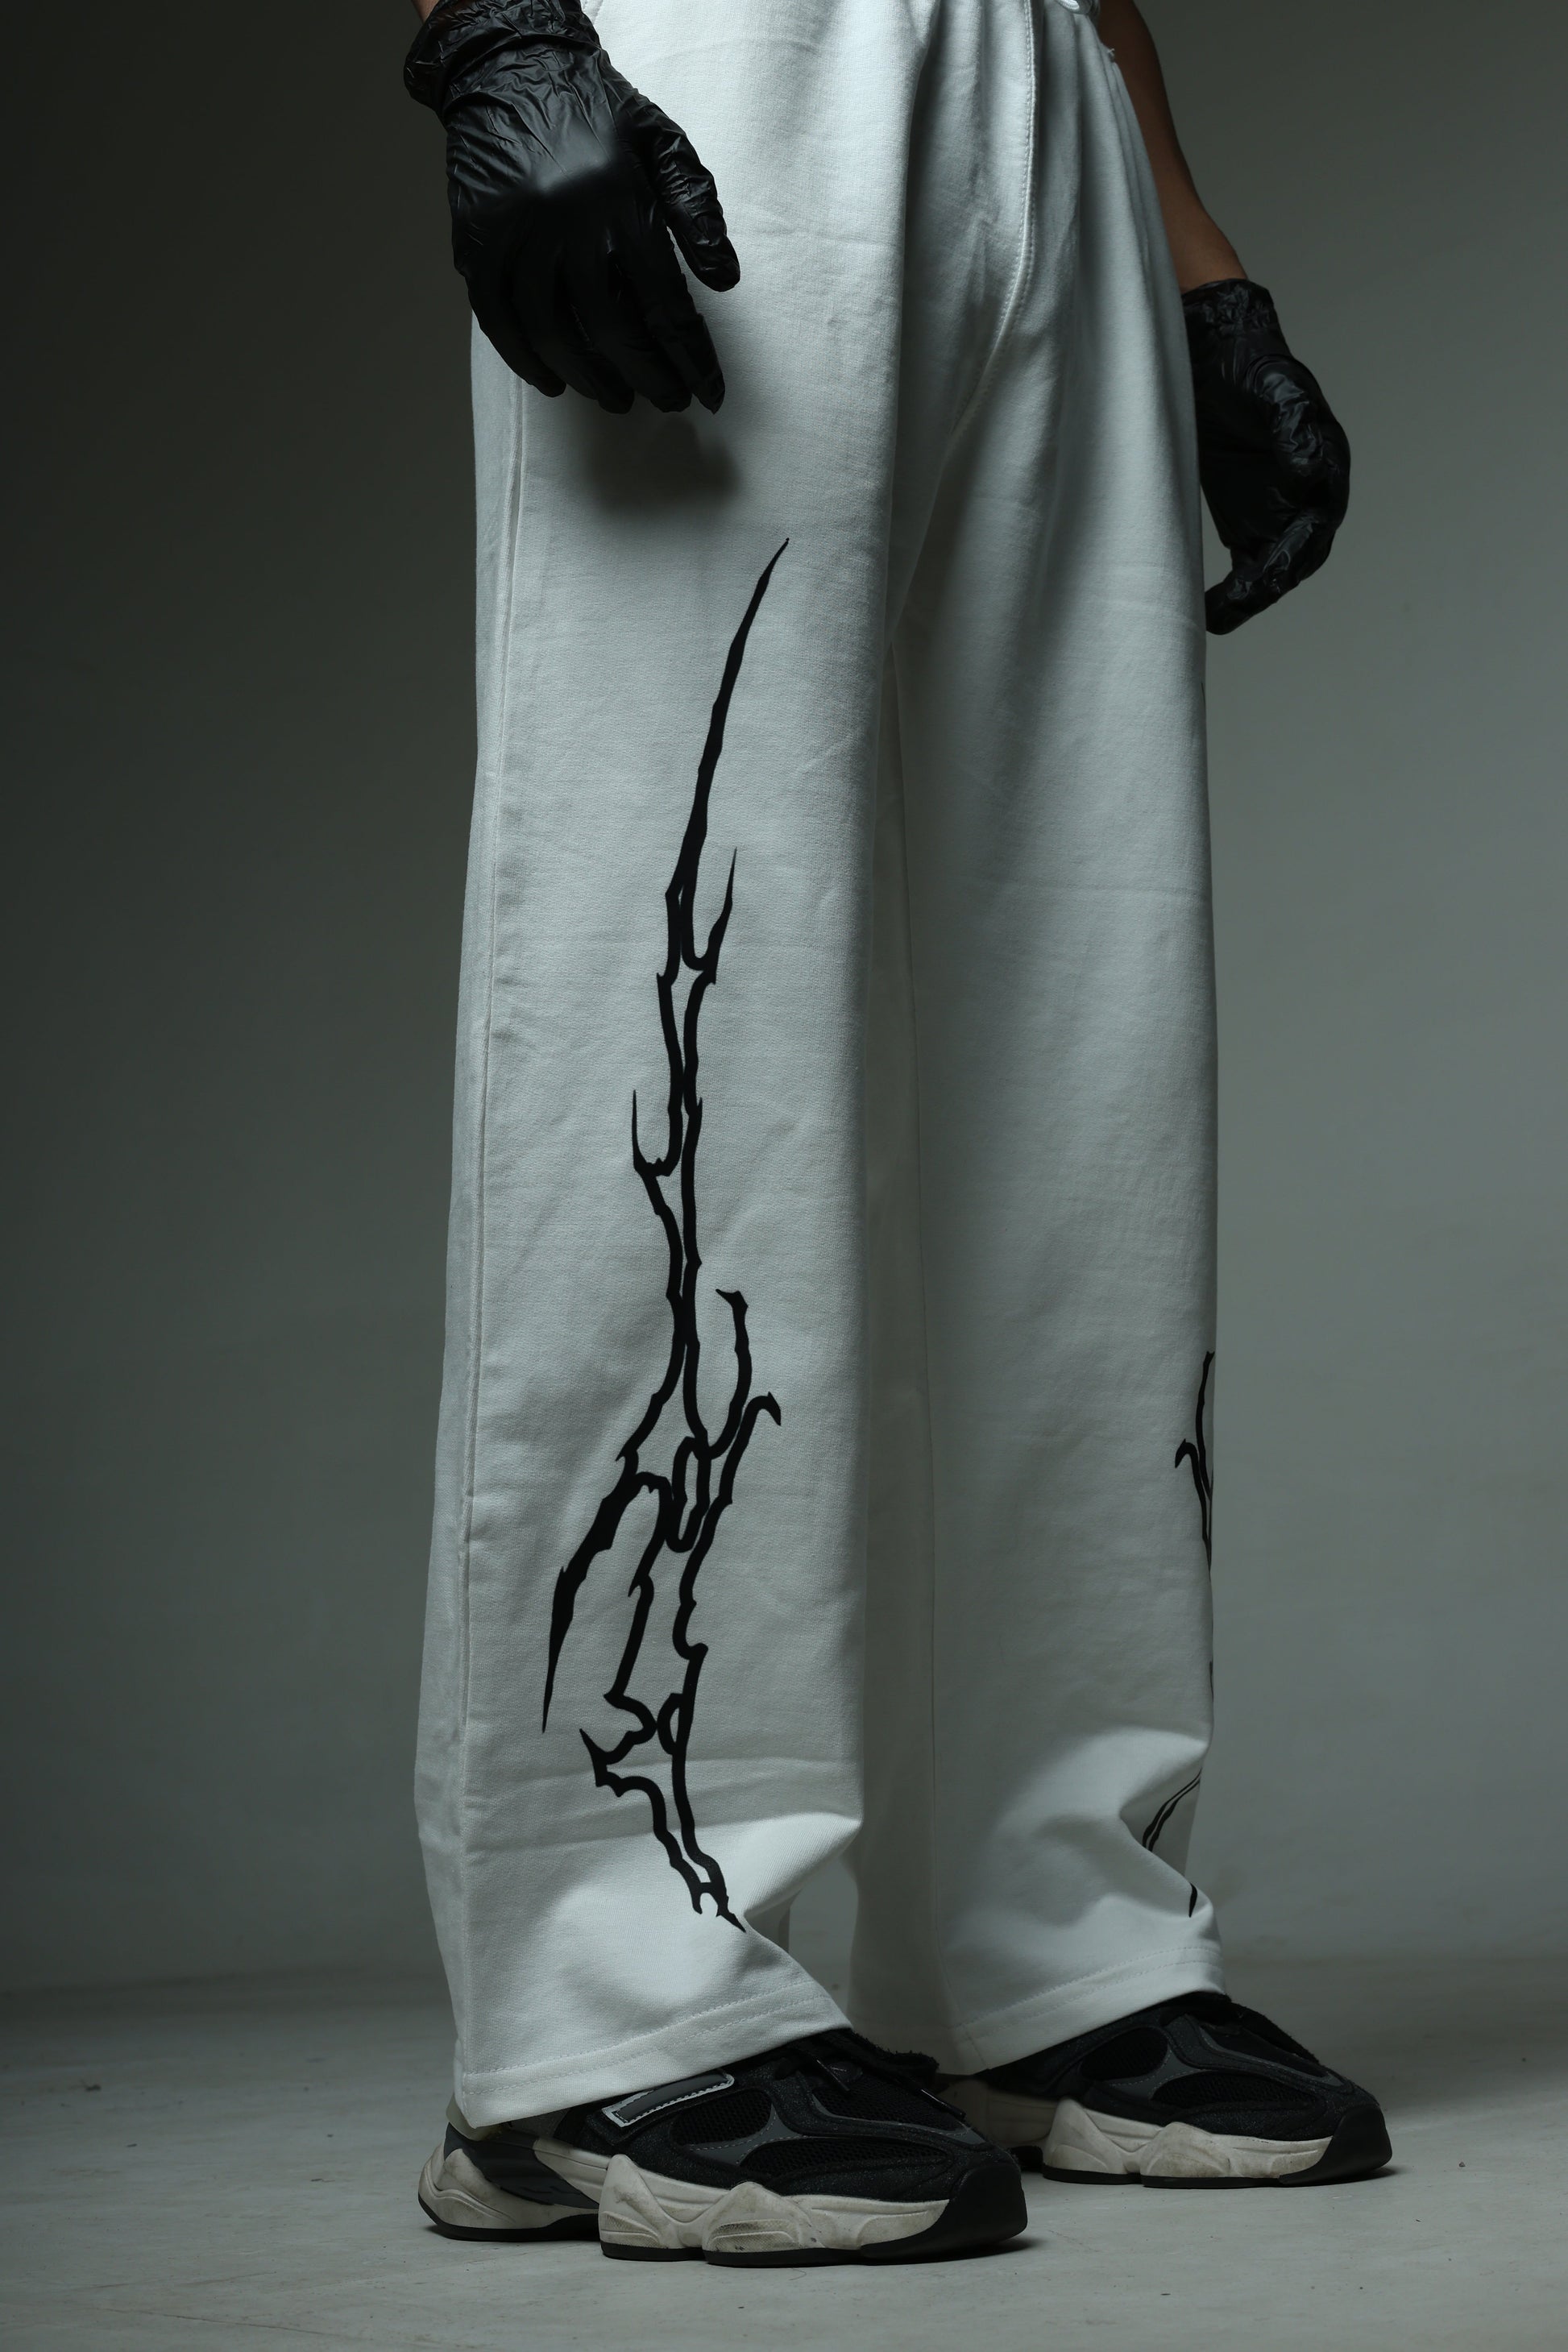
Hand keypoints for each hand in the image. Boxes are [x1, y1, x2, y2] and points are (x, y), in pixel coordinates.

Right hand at [406, 0, 738, 412]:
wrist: (509, 67)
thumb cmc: (594, 110)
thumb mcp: (661, 141)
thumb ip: (696, 207)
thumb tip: (724, 279)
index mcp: (619, 198)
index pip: (665, 301)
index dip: (691, 357)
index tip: (708, 392)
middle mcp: (566, 220)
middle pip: (611, 327)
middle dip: (647, 376)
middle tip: (667, 400)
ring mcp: (516, 234)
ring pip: (553, 331)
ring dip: (589, 377)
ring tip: (616, 398)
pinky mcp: (477, 242)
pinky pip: (498, 320)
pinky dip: (526, 359)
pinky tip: (554, 380)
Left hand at [1183, 280, 1350, 635]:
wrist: (1213, 353)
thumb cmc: (1250, 366)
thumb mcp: (1275, 390)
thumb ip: (1294, 429)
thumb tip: (1310, 472)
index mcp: (1324, 468)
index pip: (1315, 529)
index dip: (1290, 558)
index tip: (1263, 579)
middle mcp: (1307, 495)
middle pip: (1294, 557)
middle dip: (1266, 587)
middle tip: (1229, 610)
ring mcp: (1276, 508)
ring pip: (1270, 567)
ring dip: (1249, 597)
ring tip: (1214, 617)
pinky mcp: (1245, 515)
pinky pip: (1245, 563)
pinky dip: (1232, 589)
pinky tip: (1207, 607)